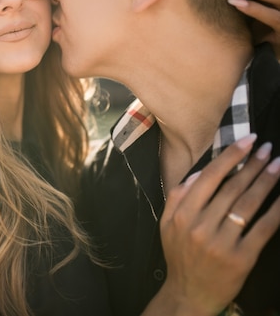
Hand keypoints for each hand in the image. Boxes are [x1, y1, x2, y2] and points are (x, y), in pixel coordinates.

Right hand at [158, 135, 279, 315]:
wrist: (189, 293)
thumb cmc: (180, 255)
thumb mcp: (167, 224)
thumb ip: (178, 196)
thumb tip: (198, 173)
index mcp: (182, 214)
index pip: (209, 177)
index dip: (230, 157)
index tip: (247, 141)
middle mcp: (200, 226)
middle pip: (232, 188)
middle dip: (253, 165)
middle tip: (268, 149)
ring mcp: (221, 243)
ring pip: (248, 204)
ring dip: (267, 181)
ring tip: (278, 165)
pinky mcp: (241, 258)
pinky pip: (263, 229)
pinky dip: (276, 210)